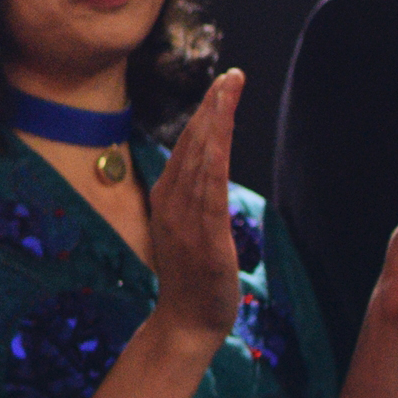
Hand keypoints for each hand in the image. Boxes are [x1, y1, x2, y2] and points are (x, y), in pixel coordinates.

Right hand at [144, 70, 243, 345]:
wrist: (186, 321)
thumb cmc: (192, 279)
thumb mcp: (187, 231)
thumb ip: (193, 201)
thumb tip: (204, 175)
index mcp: (167, 199)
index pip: (186, 147)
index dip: (205, 114)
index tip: (221, 85)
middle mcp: (171, 203)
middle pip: (192, 145)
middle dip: (211, 107)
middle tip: (230, 75)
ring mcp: (186, 219)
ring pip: (200, 159)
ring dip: (215, 123)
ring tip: (228, 92)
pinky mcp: (205, 237)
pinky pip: (209, 191)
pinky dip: (213, 160)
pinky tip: (221, 137)